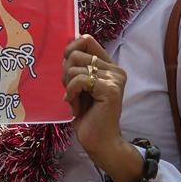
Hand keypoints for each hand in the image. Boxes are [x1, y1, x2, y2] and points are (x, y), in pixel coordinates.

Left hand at [63, 35, 142, 181]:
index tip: (66, 67)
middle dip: (65, 73)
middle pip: (76, 54)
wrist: (99, 141)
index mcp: (108, 66)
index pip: (86, 40)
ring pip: (75, 67)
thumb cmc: (87, 115)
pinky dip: (71, 93)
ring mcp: (114, 78)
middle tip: (71, 92)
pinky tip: (77, 107)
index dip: (70, 49)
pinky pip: (78, 80)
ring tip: (75, 101)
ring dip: (68, 87)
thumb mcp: (79, 86)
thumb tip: (66, 48)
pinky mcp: (110, 89)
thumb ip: (76, 67)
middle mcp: (115, 69)